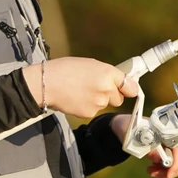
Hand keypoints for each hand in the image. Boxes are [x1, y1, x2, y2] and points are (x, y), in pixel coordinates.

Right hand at [23, 58, 138, 118]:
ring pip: (105, 105)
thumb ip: (107, 74)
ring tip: (82, 92)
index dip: (130, 88)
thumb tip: (119, 82)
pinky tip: (77, 99)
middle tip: (95, 88)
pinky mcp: (89, 113)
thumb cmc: (65, 69)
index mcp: (108, 73)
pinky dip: (88, 107)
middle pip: (118, 98)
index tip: (130, 90)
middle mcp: (107, 89)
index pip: (130, 86)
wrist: (47, 84)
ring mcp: (99, 103)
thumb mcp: (90, 64)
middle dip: (111, 95)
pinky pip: (94, 111)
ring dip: (98, 100)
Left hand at [110, 114, 177, 177]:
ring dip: (166, 171)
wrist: (125, 126)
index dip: (176, 164)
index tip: (168, 176)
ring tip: (150, 171)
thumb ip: (147, 147)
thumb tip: (160, 159)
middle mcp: (173, 137)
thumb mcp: (135, 138)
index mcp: (167, 131)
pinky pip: (172, 163)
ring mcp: (171, 144)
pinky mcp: (167, 150)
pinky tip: (152, 167)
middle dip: (170, 170)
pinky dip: (164, 169)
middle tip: (152, 173)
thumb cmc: (130, 129)